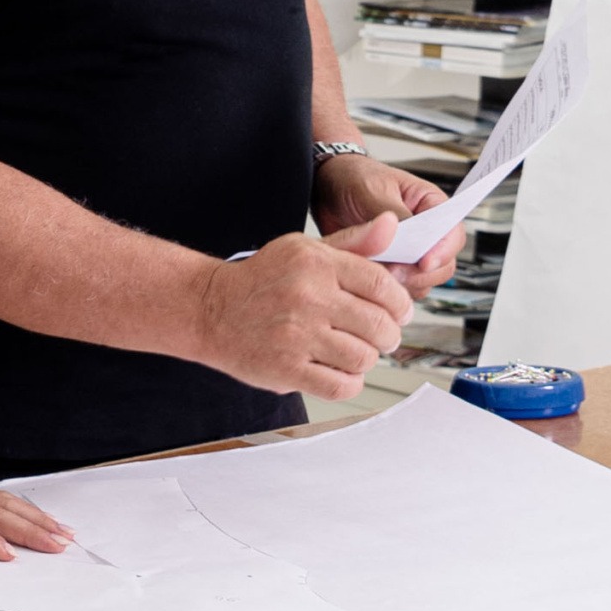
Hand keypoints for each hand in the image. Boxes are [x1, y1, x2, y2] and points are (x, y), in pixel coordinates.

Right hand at [193, 222, 412, 400]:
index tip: (400, 312)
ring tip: (355, 352)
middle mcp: (307, 297)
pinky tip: (340, 371)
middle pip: (379, 325)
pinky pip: (340, 386)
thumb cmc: (263, 279)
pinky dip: (349, 382)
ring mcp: (296, 335)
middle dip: (388, 335)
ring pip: (363, 358)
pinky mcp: (286, 369)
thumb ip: (353, 242)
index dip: (400, 303)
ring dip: (367, 359)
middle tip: (382, 337)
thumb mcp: (304, 249)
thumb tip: (392, 224)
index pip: (381, 284)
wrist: (210, 308)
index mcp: (316, 263)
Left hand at [312, 155, 466, 299]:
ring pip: (423, 281)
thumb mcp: (373, 190)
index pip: (452, 234)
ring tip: (377, 271)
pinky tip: (369, 276)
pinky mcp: (392, 268)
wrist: (327, 190)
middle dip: (421, 273)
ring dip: (403, 283)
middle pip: (443, 265)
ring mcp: (410, 253)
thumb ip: (393, 214)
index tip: (423, 262)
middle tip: (394, 271)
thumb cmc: (355, 180)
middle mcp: (426, 233)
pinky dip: (388, 288)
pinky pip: (400, 288)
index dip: (442, 251)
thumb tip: (410, 236)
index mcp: (431, 206)